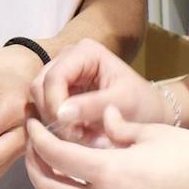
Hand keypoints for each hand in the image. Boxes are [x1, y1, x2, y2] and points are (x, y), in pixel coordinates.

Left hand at [24, 105, 188, 188]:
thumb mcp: (152, 133)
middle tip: (36, 144)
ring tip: (52, 172)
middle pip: (48, 188)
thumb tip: (100, 114)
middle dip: (34, 163)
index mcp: (109, 173)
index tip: (33, 123)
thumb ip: (118, 126)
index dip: (37, 137)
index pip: (55, 155)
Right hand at [29, 38, 169, 143]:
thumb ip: (92, 106)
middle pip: (39, 86)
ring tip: (81, 136)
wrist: (150, 113)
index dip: (56, 105)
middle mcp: (67, 57)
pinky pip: (44, 108)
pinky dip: (57, 124)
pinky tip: (78, 134)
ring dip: (54, 122)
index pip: (55, 77)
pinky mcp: (58, 91)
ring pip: (38, 99)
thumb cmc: (142, 104)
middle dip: (54, 115)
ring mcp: (60, 73)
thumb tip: (61, 114)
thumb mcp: (122, 103)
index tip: (72, 131)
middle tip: (77, 136)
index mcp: (84, 52)